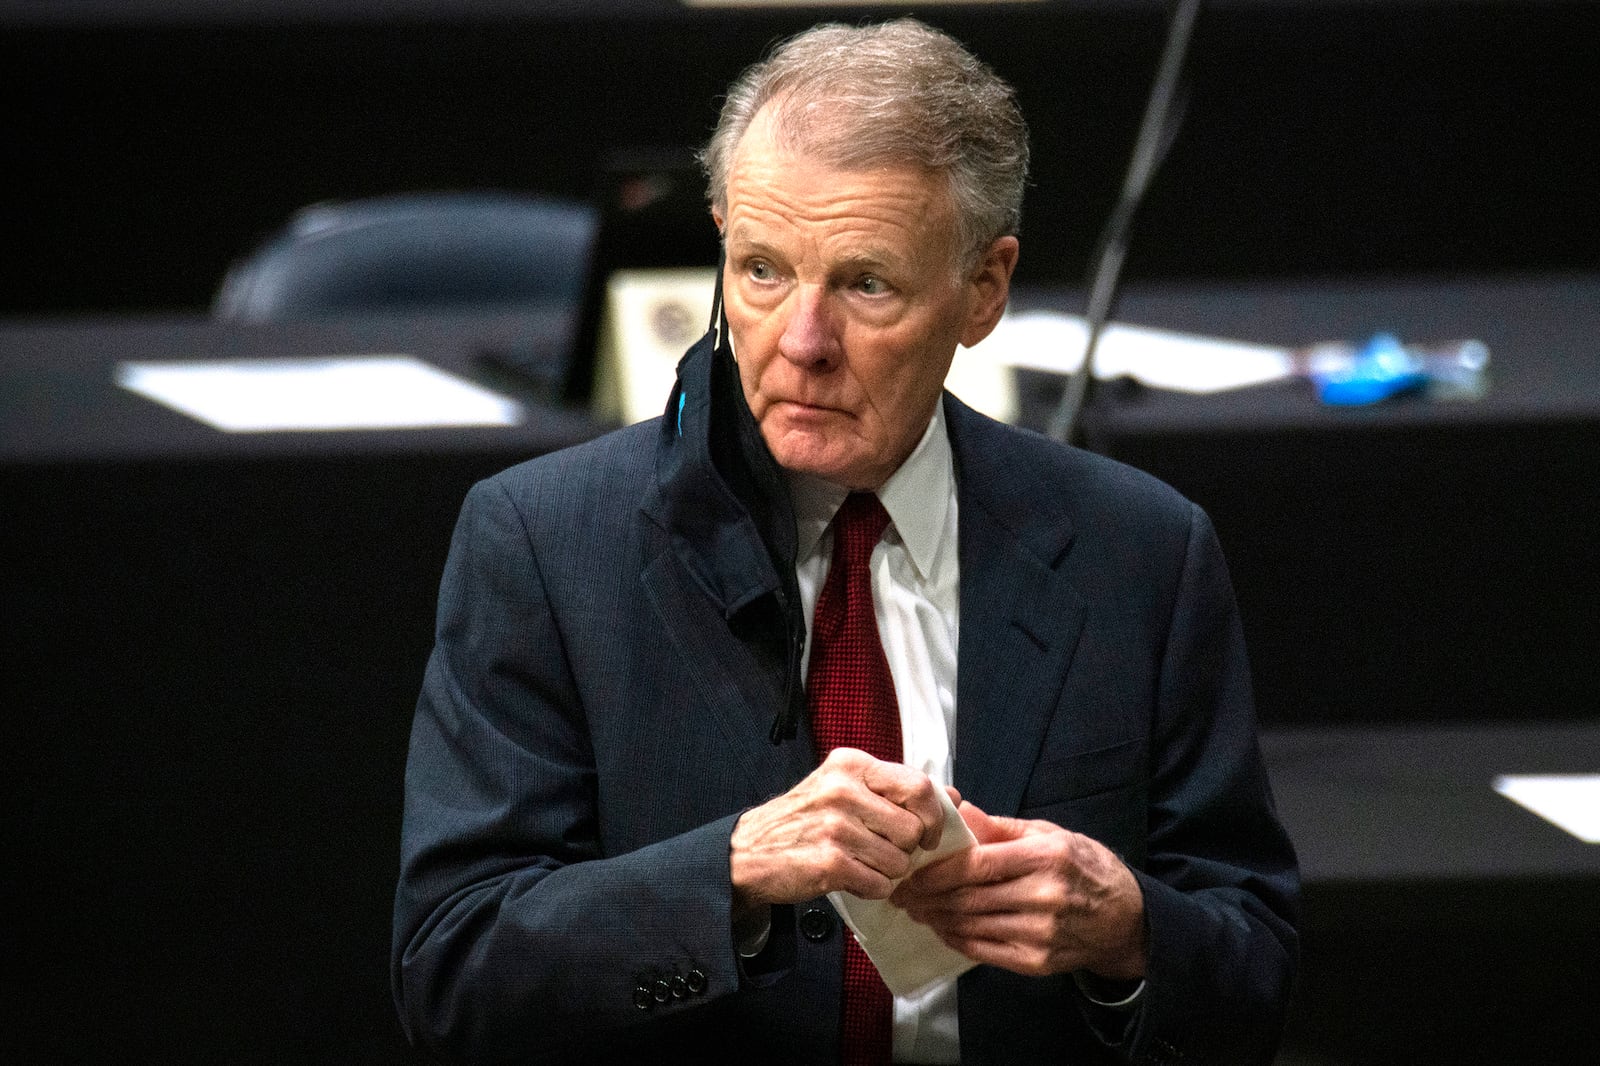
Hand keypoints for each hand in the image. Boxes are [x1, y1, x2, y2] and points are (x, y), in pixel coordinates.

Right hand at [730, 748, 946, 909]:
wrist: (749, 852)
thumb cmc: (805, 819)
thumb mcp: (844, 787)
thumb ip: (896, 789)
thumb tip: (954, 795)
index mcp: (851, 764)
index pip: (919, 786)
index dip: (934, 816)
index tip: (928, 834)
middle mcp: (843, 789)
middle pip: (913, 829)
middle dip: (906, 849)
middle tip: (882, 850)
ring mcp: (835, 826)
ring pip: (899, 861)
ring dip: (887, 871)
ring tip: (860, 862)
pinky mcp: (829, 863)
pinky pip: (880, 884)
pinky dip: (872, 888)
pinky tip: (850, 877)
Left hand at [891, 801, 1146, 979]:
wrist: (1125, 920)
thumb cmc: (1085, 868)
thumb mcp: (1051, 834)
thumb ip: (1001, 828)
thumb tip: (960, 813)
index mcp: (1045, 857)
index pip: (976, 865)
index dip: (935, 872)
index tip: (909, 873)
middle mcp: (1044, 897)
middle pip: (968, 898)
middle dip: (926, 897)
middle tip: (902, 894)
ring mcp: (1041, 933)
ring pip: (971, 926)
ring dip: (936, 919)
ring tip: (916, 909)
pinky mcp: (1038, 962)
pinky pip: (984, 950)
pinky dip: (956, 939)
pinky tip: (942, 928)